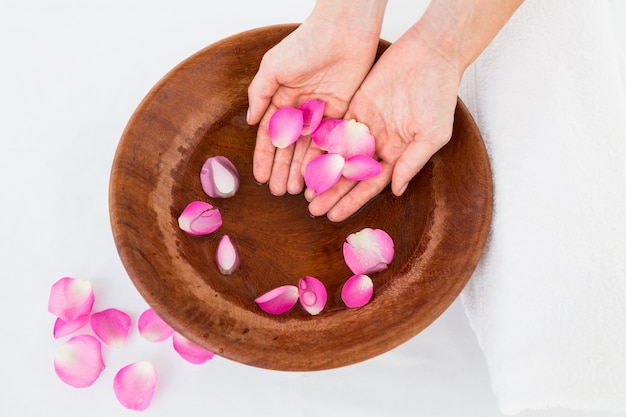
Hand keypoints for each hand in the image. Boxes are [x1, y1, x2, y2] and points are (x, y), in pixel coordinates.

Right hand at [247, 2, 385, 195]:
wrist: (344, 32)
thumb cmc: (306, 43)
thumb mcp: (273, 68)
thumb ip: (260, 95)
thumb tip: (249, 121)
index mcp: (281, 98)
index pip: (270, 134)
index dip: (264, 157)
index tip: (260, 178)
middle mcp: (300, 110)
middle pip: (289, 147)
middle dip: (283, 169)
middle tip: (279, 192)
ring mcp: (321, 114)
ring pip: (310, 149)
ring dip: (302, 170)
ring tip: (296, 191)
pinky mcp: (342, 114)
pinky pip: (332, 142)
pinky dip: (325, 160)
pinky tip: (319, 177)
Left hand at [306, 27, 461, 220]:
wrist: (429, 56)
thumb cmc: (439, 96)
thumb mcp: (431, 134)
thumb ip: (411, 162)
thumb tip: (396, 191)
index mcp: (397, 154)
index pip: (369, 184)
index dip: (352, 201)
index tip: (334, 216)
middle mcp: (378, 144)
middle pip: (349, 175)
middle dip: (332, 192)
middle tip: (312, 208)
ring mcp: (365, 127)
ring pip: (338, 155)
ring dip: (322, 172)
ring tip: (304, 189)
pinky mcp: (354, 108)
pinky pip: (334, 129)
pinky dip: (320, 144)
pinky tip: (304, 158)